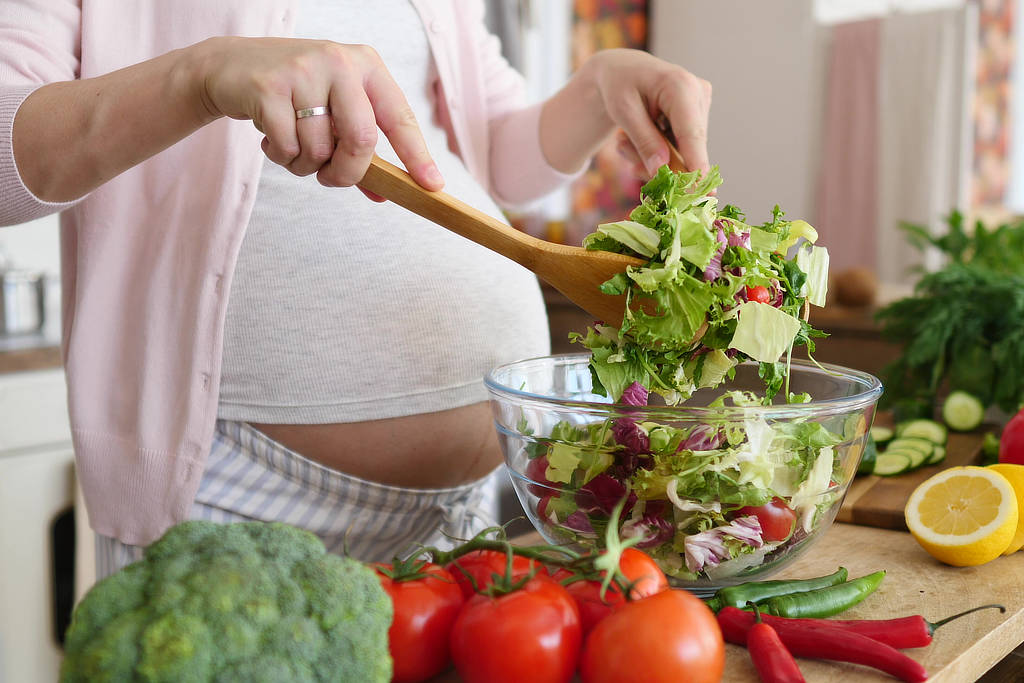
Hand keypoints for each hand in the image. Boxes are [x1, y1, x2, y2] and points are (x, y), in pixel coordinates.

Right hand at [197, 37, 442, 195]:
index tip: (432, 186)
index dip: (417, 155)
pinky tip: (271, 138)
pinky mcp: (269, 87)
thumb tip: (384, 193)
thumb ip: (359, 151)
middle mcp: (339, 62)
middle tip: (331, 180)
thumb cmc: (294, 95)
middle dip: (347, 173)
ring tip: (292, 146)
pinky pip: (287, 147)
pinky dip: (280, 156)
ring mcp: (303, 71)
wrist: (230, 67)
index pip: (399, 117)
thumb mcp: (334, 113)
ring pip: (319, 150)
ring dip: (305, 166)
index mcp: (366, 66)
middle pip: (361, 140)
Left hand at [586, 49, 711, 176]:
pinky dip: (661, 151)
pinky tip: (640, 140)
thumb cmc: (619, 85)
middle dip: (662, 164)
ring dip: (656, 157)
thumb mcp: (623, 112)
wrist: (622, 70)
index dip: (695, 164)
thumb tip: (661, 170)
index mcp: (680, 86)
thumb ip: (644, 140)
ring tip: (627, 142)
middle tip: (633, 167)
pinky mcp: (698, 115)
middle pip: (689, 147)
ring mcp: (701, 104)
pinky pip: (683, 146)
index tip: (699, 190)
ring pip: (685, 151)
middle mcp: (699, 93)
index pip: (691, 133)